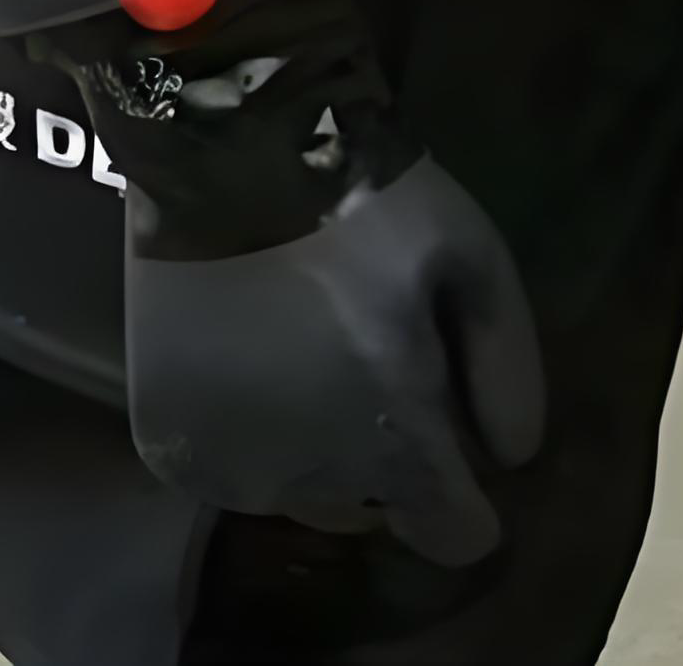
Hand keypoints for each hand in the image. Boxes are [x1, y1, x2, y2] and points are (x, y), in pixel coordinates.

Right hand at [63, 0, 543, 563]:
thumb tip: (513, 458)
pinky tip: (251, 353)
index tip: (456, 437)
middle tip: (371, 360)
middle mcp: (312, 483)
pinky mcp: (168, 448)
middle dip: (387, 457)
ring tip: (307, 350)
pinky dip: (249, 431)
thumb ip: (507, 366)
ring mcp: (230, 472)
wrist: (227, 146)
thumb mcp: (473, 256)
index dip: (467, 497)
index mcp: (395, 443)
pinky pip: (231, 470)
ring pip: (300, 494)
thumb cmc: (366, 197)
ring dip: (316, 448)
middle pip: (374, 510)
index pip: (455, 536)